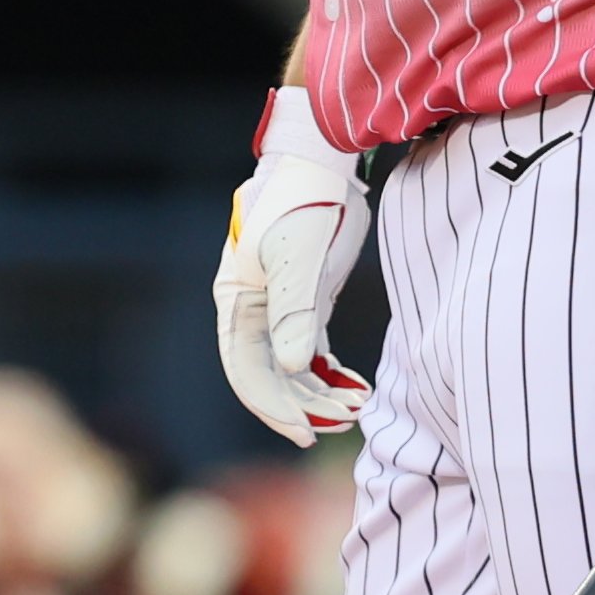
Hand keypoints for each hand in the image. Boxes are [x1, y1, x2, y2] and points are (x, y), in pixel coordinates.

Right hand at [210, 86, 376, 447]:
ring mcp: (278, 307)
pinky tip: (358, 388)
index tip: (304, 432)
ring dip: (320, 394)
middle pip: (269, 376)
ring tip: (357, 410)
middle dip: (302, 407)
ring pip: (292, 368)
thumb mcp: (298, 256)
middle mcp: (252, 310)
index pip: (246, 369)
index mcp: (237, 301)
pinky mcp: (306, 301)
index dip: (272, 406)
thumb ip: (294, 312)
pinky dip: (332, 374)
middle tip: (340, 427)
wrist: (322, 162)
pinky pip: (312, 352)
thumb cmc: (304, 201)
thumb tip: (290, 367)